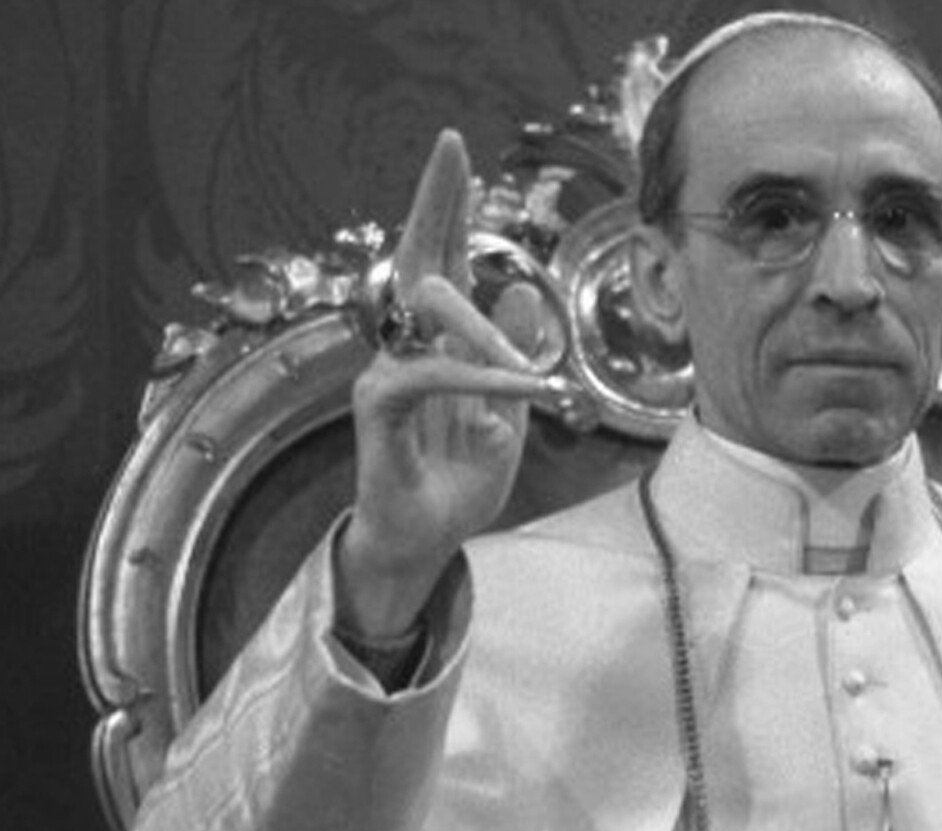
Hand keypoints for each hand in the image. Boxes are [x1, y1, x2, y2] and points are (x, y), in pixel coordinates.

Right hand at [337, 128, 560, 637]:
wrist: (427, 541)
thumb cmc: (458, 480)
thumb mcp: (506, 413)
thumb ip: (510, 355)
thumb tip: (518, 291)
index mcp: (438, 340)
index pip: (441, 259)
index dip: (449, 208)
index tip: (459, 156)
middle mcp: (406, 344)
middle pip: (415, 255)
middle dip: (434, 200)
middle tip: (451, 147)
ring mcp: (387, 371)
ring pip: (428, 311)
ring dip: (485, 329)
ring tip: (532, 374)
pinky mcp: (378, 407)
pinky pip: (427, 373)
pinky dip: (475, 376)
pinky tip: (517, 388)